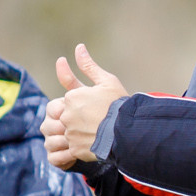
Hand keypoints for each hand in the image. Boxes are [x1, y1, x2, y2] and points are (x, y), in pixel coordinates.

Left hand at [43, 44, 128, 168]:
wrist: (129, 132)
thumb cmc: (119, 105)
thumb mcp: (106, 81)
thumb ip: (89, 65)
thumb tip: (79, 47)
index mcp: (72, 96)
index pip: (71, 99)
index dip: (86, 104)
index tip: (97, 109)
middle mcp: (67, 114)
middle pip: (69, 116)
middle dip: (81, 118)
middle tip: (100, 121)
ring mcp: (69, 132)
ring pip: (71, 132)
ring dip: (82, 132)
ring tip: (99, 133)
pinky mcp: (74, 149)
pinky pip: (74, 147)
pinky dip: (84, 145)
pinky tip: (97, 143)